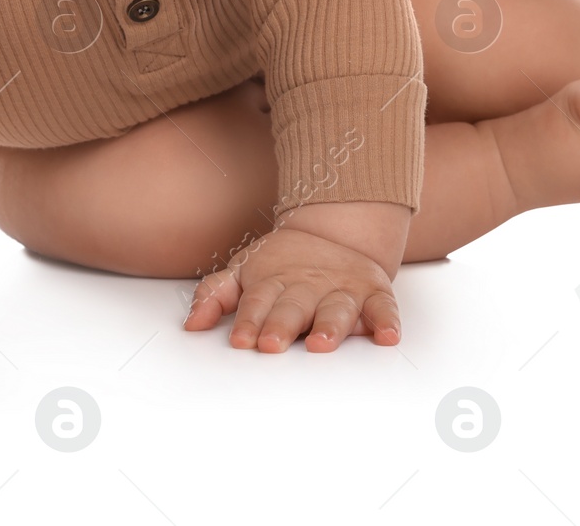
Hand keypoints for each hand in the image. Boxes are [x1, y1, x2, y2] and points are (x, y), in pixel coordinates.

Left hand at [182, 225, 401, 352]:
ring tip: (322, 344)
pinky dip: (387, 320)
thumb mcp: (246, 271)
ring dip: (331, 326)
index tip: (241, 340)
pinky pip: (383, 307)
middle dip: (282, 325)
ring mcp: (341, 288)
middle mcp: (308, 285)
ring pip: (337, 308)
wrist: (336, 234)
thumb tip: (192, 324)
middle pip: (294, 307)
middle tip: (271, 344)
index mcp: (274, 281)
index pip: (258, 302)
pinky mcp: (372, 292)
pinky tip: (386, 337)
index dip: (249, 320)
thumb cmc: (283, 265)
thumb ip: (217, 294)